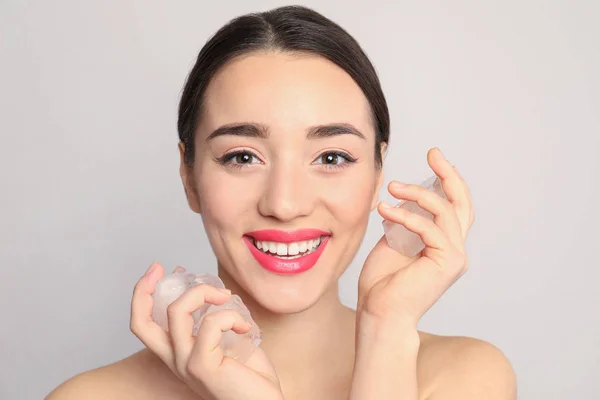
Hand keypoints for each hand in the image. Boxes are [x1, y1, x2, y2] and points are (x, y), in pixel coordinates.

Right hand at [130, 263, 283, 399]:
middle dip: (144, 288)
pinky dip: (231, 316)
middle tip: (162, 268)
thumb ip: (216, 317)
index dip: (144, 294)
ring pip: (178, 311)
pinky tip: (245, 327)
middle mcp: (176, 360)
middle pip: (141, 322)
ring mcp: (186, 364)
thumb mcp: (229, 338)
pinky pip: (210, 323)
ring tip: (227, 297)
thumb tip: (209, 288)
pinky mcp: (202, 366)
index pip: (144, 324)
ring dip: (205, 292)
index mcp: (179, 352)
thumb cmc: (252, 376)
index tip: (159, 270)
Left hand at [357, 147, 474, 327]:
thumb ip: (404, 220)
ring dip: (417, 193)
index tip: (433, 158)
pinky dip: (407, 215)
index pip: (452, 206)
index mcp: (443, 244)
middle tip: (434, 153)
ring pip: (445, 210)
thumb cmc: (382, 282)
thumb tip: (404, 195)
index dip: (446, 180)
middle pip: (462, 203)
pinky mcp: (447, 262)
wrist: (379, 312)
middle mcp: (454, 249)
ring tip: (393, 187)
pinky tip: (385, 210)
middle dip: (449, 174)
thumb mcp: (393, 240)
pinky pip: (430, 228)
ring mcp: (454, 256)